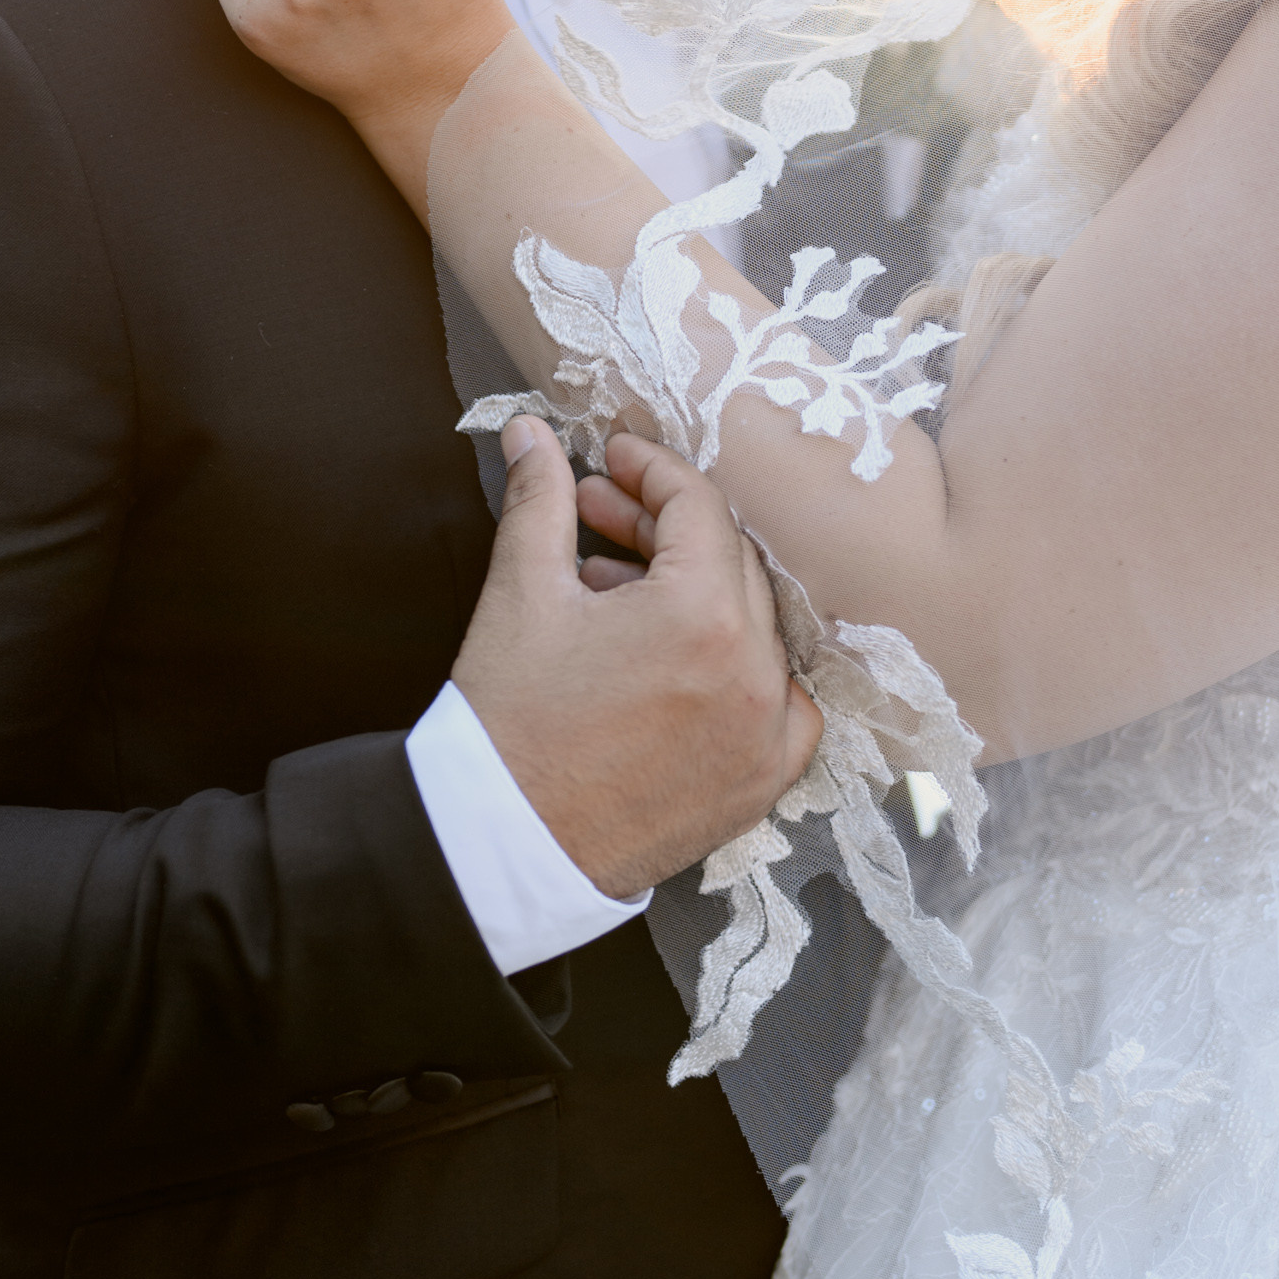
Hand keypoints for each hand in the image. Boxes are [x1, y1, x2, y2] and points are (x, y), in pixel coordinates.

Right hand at [457, 420, 823, 897]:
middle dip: (660, 528)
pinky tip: (676, 657)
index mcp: (703, 617)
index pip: (699, 508)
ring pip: (752, 625)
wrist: (500, 847)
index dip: (651, 471)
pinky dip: (739, 669)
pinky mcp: (763, 783)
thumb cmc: (508, 721)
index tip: (612, 461)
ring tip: (612, 596)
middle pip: (727, 562)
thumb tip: (531, 431)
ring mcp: (767, 735)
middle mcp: (755, 674)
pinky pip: (779, 700)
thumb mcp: (521, 592)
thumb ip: (539, 498)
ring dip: (693, 594)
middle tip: (595, 516)